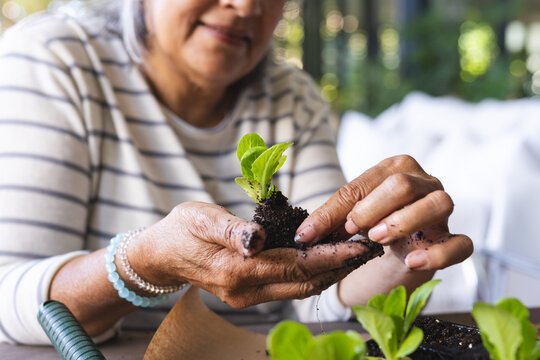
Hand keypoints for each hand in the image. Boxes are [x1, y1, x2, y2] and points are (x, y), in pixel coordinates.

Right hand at [131, 202, 381, 307]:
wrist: (160, 254)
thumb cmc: (181, 229)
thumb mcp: (200, 218)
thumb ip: (231, 229)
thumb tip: (258, 239)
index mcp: (236, 269)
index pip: (295, 264)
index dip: (330, 255)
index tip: (358, 245)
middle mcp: (245, 290)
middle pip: (304, 281)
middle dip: (339, 266)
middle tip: (368, 248)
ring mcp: (246, 296)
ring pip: (299, 288)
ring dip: (328, 273)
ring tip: (354, 254)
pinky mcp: (247, 294)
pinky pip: (287, 286)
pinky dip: (310, 274)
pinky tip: (324, 261)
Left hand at [295, 155, 472, 270]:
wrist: (400, 248)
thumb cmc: (373, 223)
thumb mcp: (349, 218)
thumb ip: (329, 220)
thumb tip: (302, 236)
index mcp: (395, 167)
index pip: (364, 183)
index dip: (335, 209)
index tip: (311, 234)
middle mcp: (423, 181)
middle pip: (402, 184)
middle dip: (371, 208)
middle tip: (352, 230)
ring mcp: (443, 208)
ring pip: (437, 204)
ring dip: (403, 221)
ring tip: (377, 238)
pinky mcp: (454, 237)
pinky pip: (460, 243)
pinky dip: (438, 253)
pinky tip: (412, 260)